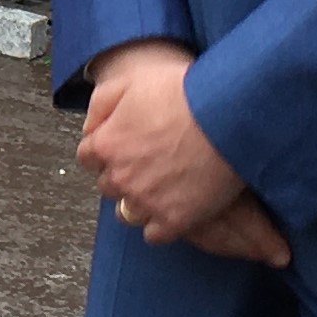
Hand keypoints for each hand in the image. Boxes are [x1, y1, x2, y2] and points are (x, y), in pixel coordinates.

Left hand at [80, 40, 284, 264]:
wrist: (228, 116)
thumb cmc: (183, 93)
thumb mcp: (131, 82)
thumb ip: (101, 104)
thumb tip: (90, 127)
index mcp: (106, 145)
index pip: (88, 157)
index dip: (107, 148)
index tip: (126, 144)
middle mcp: (120, 178)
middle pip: (108, 185)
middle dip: (123, 174)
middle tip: (150, 161)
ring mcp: (146, 202)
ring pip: (127, 213)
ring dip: (139, 202)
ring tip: (163, 186)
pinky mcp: (173, 220)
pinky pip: (154, 234)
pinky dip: (162, 223)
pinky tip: (176, 206)